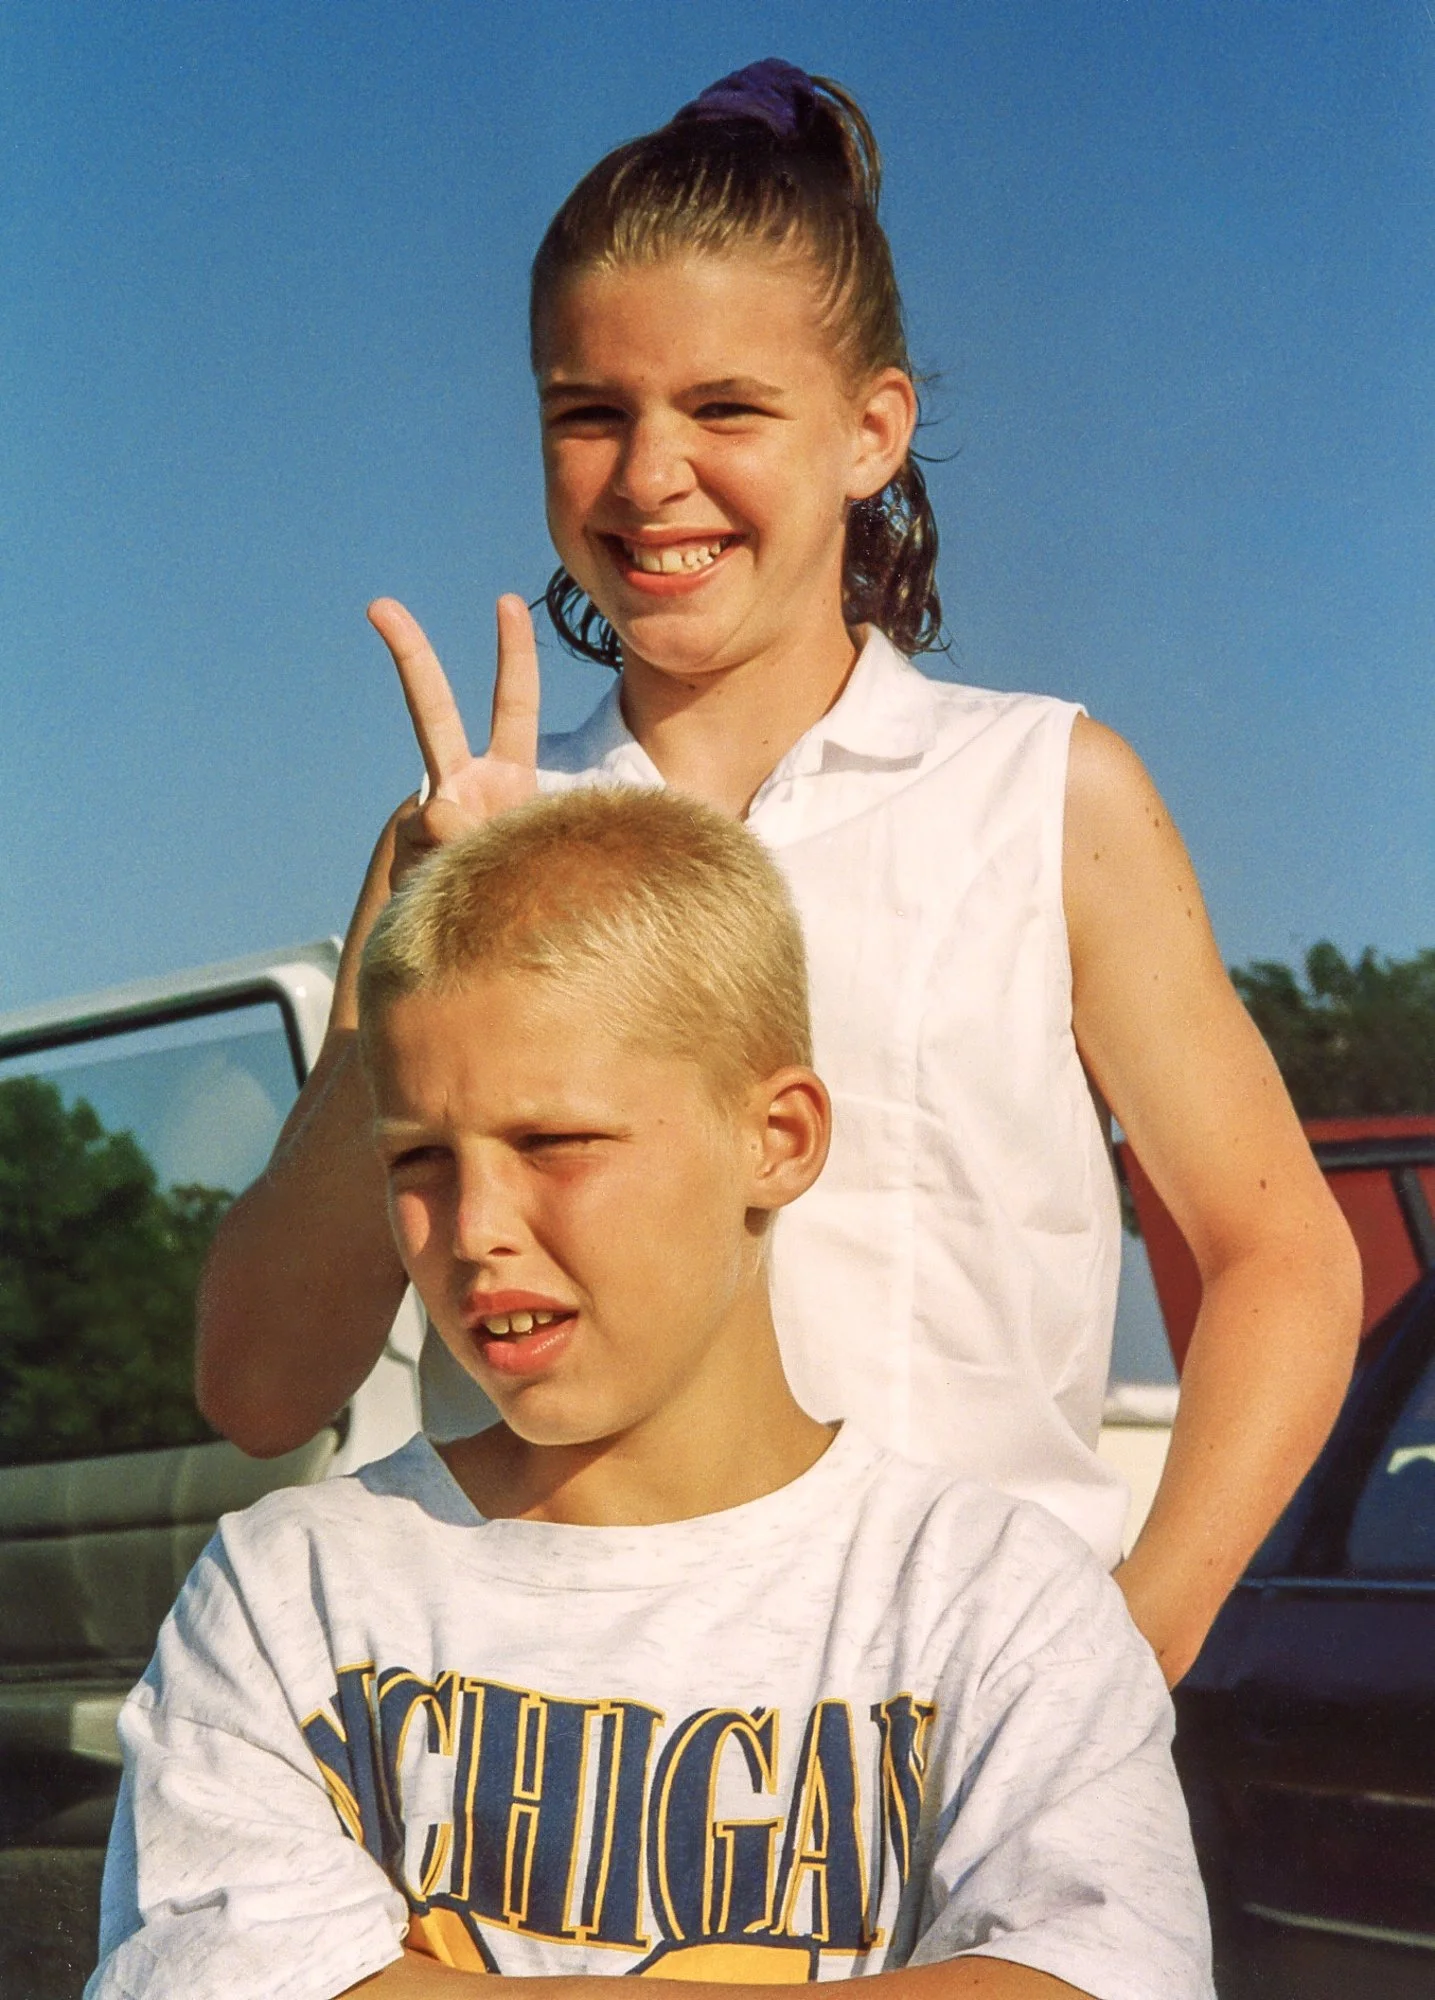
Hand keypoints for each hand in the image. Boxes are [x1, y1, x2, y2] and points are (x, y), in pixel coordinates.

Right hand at [368, 594, 540, 889]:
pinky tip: (459, 909)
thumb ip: (486, 826)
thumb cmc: (526, 893)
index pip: (513, 705)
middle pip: (432, 712)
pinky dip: (450, 888)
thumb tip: (437, 812)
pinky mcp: (411, 860)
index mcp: (507, 774)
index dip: (513, 655)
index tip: (505, 602)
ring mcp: (432, 823)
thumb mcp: (527, 852)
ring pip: (433, 815)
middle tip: (380, 605)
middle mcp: (465, 787)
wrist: (476, 945)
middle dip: (410, 657)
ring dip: (461, 855)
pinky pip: (430, 866)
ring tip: (483, 885)